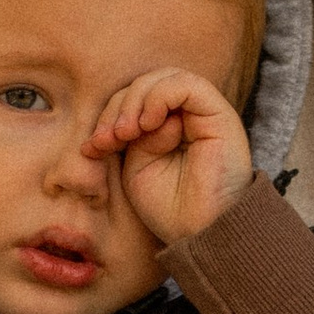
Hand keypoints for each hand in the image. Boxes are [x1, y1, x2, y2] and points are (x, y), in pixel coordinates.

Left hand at [90, 65, 251, 250]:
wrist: (199, 235)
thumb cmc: (171, 209)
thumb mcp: (137, 166)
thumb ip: (129, 134)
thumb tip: (123, 115)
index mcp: (171, 128)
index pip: (136, 100)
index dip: (110, 115)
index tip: (93, 147)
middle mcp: (190, 117)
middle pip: (148, 84)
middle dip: (118, 107)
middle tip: (106, 139)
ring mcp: (206, 114)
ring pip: (166, 78)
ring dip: (136, 100)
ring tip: (125, 133)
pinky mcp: (219, 115)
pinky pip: (187, 85)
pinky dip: (159, 97)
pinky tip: (146, 125)